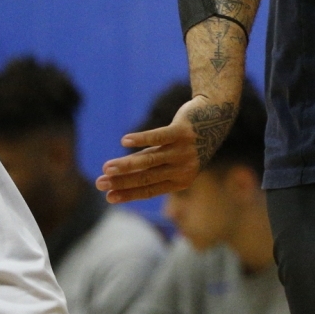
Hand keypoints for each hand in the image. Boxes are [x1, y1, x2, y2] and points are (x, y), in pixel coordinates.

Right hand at [96, 94, 235, 203]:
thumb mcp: (167, 156)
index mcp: (181, 181)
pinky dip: (141, 139)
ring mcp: (184, 150)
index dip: (128, 194)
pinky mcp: (183, 131)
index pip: (150, 190)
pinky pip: (159, 136)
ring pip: (150, 160)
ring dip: (126, 164)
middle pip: (147, 177)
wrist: (215, 116)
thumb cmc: (186, 141)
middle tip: (99, 183)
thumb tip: (117, 175)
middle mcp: (184, 168)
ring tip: (106, 167)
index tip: (108, 197)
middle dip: (121, 181)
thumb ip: (146, 166)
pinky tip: (125, 141)